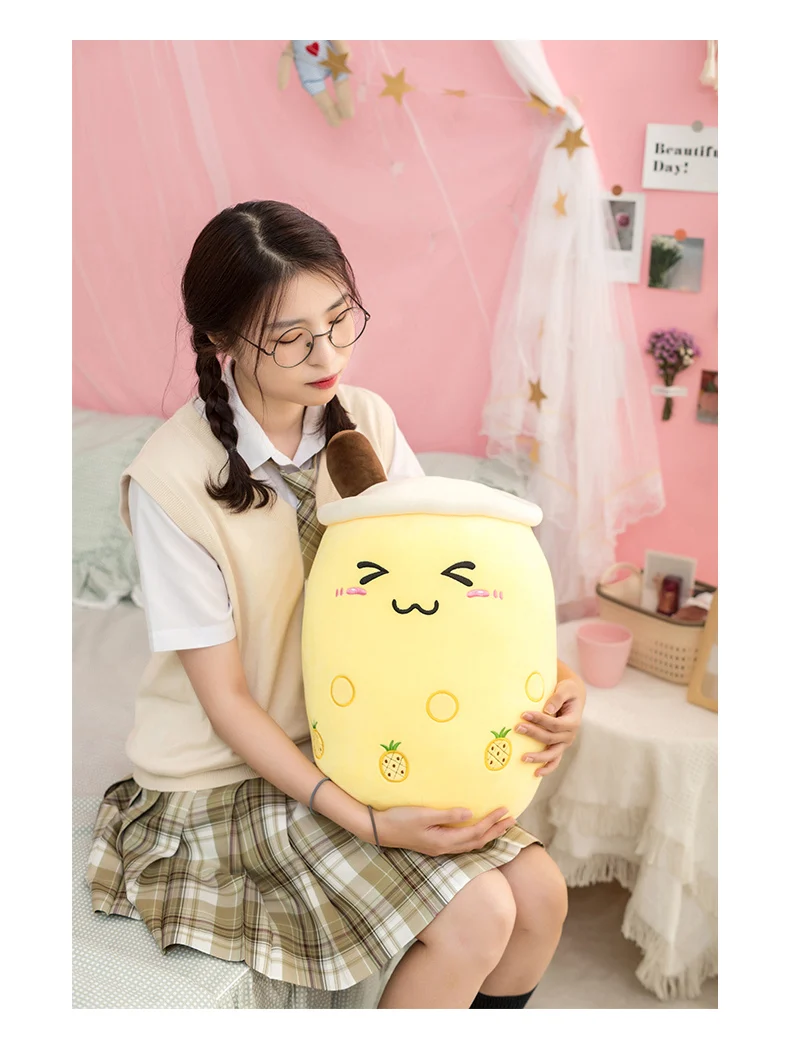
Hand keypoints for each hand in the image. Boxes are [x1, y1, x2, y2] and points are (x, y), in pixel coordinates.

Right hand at [375, 805, 515, 856]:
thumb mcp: (424, 815)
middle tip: (512, 820)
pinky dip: (475, 837)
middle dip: (496, 831)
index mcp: (444, 841)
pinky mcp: (435, 844)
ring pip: (470, 844)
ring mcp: (439, 848)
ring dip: (487, 835)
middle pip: (477, 841)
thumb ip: (447, 815)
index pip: (475, 832)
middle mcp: (444, 848)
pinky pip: (462, 843)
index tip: (505, 810)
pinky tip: (476, 831)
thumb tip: (470, 812)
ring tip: (500, 826)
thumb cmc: (400, 819)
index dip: (492, 822)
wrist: (380, 830)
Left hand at [515, 677, 584, 777]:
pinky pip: (554, 760)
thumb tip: (547, 710)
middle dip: (533, 733)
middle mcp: (570, 735)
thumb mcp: (566, 688)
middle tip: (517, 727)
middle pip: (550, 738)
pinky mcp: (559, 746)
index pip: (555, 724)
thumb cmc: (567, 691)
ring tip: (523, 758)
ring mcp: (564, 743)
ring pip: (552, 753)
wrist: (572, 697)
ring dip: (538, 757)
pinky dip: (547, 768)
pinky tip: (535, 773)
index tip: (524, 714)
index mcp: (573, 722)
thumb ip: (557, 697)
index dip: (540, 720)